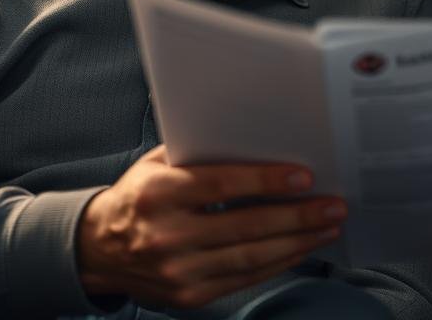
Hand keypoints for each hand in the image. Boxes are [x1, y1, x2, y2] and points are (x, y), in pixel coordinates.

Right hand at [76, 145, 345, 308]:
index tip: (304, 177)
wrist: (97, 249)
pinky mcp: (189, 296)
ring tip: (328, 227)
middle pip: (245, 226)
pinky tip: (301, 248)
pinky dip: (278, 263)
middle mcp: (166, 236)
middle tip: (334, 206)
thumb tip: (256, 135)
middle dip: (297, 216)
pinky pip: (244, 279)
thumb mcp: (157, 165)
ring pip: (251, 258)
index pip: (221, 186)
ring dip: (297, 242)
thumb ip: (199, 152)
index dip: (266, 181)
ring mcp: (178, 272)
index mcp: (158, 194)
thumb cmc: (139, 196)